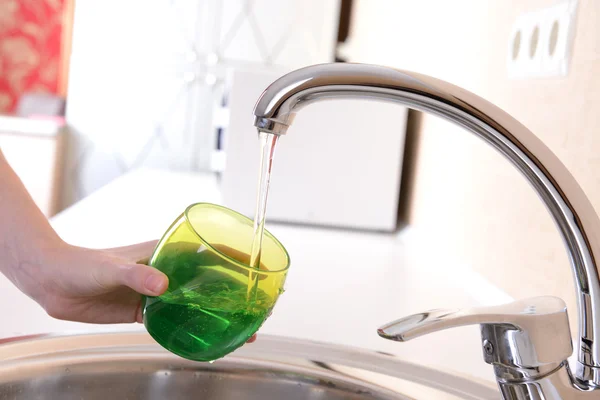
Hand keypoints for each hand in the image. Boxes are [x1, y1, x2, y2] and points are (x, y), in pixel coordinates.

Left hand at [13, 239, 257, 341]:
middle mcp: (167, 271)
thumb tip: (162, 286)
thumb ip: (137, 275)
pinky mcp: (145, 311)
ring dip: (215, 313)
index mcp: (166, 252)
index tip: (257, 266)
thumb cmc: (84, 264)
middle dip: (233, 291)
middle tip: (256, 306)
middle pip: (208, 280)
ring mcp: (158, 292)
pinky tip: (204, 339)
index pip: (208, 251)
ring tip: (240, 328)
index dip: (234, 257)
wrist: (56, 284)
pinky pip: (174, 321)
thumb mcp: (112, 267)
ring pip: (195, 303)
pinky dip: (190, 329)